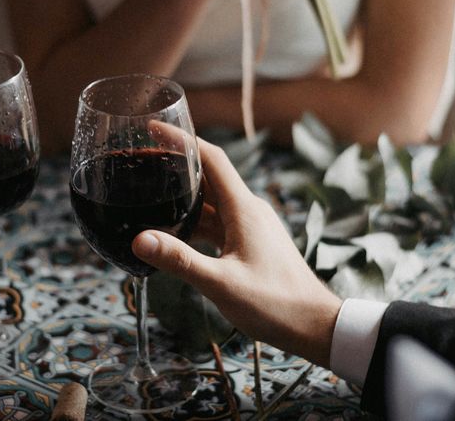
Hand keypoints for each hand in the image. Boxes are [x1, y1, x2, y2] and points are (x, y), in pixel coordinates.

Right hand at [132, 137, 341, 366]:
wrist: (315, 326)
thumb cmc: (275, 303)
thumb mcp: (221, 283)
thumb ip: (180, 260)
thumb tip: (139, 239)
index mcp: (243, 207)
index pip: (211, 158)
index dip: (183, 139)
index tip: (155, 128)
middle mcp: (247, 209)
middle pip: (208, 176)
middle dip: (176, 166)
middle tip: (142, 162)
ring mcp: (250, 225)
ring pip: (211, 201)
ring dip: (183, 196)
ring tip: (149, 194)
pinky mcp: (250, 242)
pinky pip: (217, 222)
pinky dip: (194, 221)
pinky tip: (173, 232)